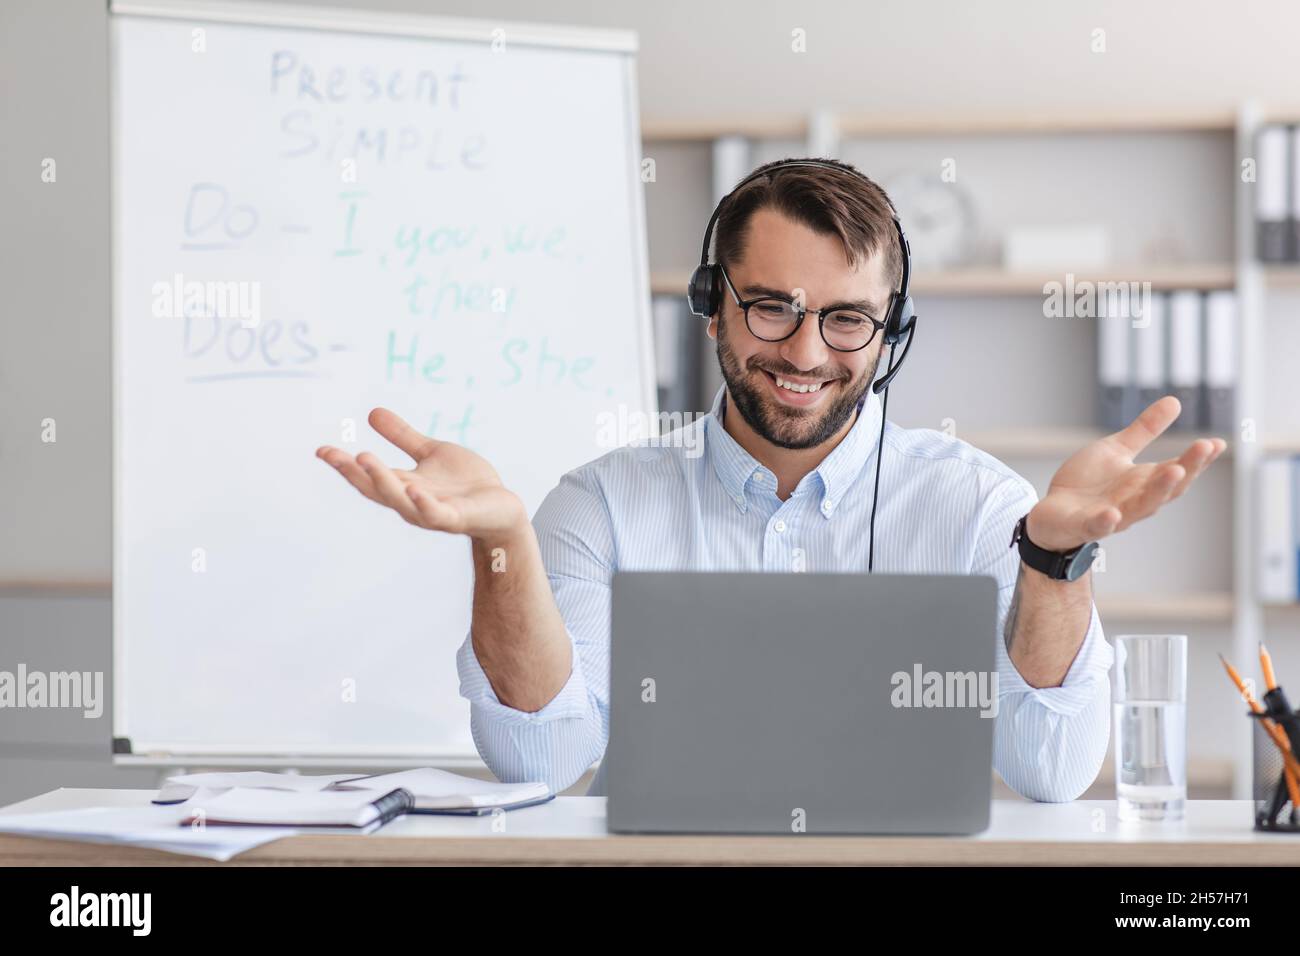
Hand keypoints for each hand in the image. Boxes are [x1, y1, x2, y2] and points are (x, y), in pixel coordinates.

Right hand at [316, 408, 527, 541]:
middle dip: (355, 473)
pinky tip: (414, 488)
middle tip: (334, 455)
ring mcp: (431, 512)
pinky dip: (424, 504)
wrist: (501, 508)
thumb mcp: (431, 453)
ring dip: (382, 482)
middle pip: (376, 489)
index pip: (368, 476)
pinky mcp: (456, 518)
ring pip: (400, 500)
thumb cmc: (466, 484)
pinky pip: (436, 514)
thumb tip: (371, 412)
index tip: (321, 450)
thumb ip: (403, 437)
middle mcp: (411, 501)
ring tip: (364, 459)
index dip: (344, 465)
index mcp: (403, 485)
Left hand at [1026, 396, 1226, 551]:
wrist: (1054, 514)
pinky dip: (1106, 521)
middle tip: (1204, 448)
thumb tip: (1175, 401)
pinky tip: (1112, 513)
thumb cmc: (1089, 484)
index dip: (1198, 459)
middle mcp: (1135, 501)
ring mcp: (1112, 515)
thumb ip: (1144, 430)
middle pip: (1166, 488)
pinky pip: (1097, 526)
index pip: (1178, 471)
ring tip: (1174, 470)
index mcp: (1144, 482)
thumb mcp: (1116, 450)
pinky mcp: (1084, 525)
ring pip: (1140, 507)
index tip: (1218, 443)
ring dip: (1157, 491)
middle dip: (1186, 469)